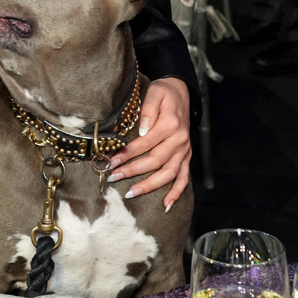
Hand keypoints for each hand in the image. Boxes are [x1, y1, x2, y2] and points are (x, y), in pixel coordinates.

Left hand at [106, 77, 191, 210]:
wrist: (182, 92)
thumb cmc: (164, 93)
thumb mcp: (154, 93)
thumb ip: (148, 111)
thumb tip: (141, 130)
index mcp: (170, 125)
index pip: (145, 143)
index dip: (127, 154)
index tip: (111, 161)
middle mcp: (180, 140)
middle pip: (155, 161)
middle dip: (133, 171)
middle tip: (113, 177)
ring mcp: (184, 151)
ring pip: (169, 173)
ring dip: (150, 185)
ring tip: (130, 193)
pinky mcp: (186, 157)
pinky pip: (184, 178)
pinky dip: (177, 192)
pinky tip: (166, 205)